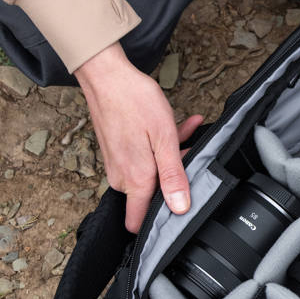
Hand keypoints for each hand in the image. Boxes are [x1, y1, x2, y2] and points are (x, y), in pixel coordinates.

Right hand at [75, 42, 203, 231]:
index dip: (158, 222)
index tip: (178, 210)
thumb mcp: (164, 138)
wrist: (107, 76)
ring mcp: (118, 164)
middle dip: (173, 177)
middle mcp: (122, 177)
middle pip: (151, 194)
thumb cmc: (135, 102)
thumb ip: (173, 176)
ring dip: (170, 157)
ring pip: (150, 172)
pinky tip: (179, 127)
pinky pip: (142, 158)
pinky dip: (159, 147)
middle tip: (191, 154)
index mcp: (135, 179)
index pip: (138, 222)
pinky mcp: (117, 152)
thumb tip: (180, 208)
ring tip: (187, 133)